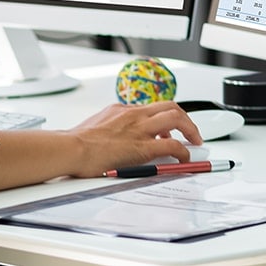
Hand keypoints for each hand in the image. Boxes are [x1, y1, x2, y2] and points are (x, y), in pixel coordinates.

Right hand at [62, 101, 203, 177]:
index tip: (168, 128)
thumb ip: (108, 129)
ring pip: (176, 118)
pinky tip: (184, 159)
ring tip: (194, 141)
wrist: (71, 148)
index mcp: (120, 109)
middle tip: (190, 131)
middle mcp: (133, 115)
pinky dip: (183, 151)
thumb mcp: (94, 127)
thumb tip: (110, 140)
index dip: (164, 118)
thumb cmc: (76, 143)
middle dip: (185, 118)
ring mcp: (139, 129)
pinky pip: (173, 145)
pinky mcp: (142, 147)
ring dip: (190, 129)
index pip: (151, 108)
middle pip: (169, 106)